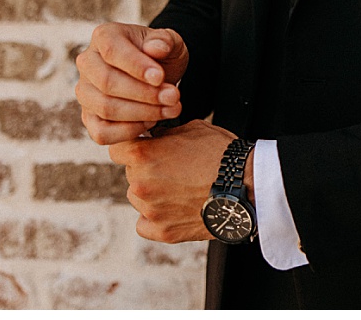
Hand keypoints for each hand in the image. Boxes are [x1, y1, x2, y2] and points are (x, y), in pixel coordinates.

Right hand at [75, 23, 187, 144]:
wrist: (156, 75)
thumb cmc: (160, 55)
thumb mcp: (169, 41)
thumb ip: (165, 41)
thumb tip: (156, 48)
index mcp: (103, 36)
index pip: (112, 51)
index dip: (136, 66)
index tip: (160, 78)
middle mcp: (88, 63)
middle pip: (106, 82)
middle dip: (143, 93)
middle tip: (173, 97)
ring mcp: (85, 92)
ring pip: (105, 108)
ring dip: (141, 113)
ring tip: (170, 109)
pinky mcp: (89, 118)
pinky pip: (101, 132)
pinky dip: (128, 132)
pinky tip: (151, 122)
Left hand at [111, 120, 246, 243]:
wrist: (244, 185)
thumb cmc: (220, 152)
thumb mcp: (190, 128)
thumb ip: (164, 135)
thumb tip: (152, 137)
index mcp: (143, 155)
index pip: (117, 148)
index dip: (130, 144)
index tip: (143, 144)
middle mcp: (140, 183)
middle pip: (131, 173)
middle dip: (146, 167)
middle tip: (172, 166)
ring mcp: (150, 210)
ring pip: (138, 197)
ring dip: (151, 192)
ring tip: (179, 187)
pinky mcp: (162, 232)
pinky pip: (144, 223)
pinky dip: (154, 217)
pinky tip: (173, 207)